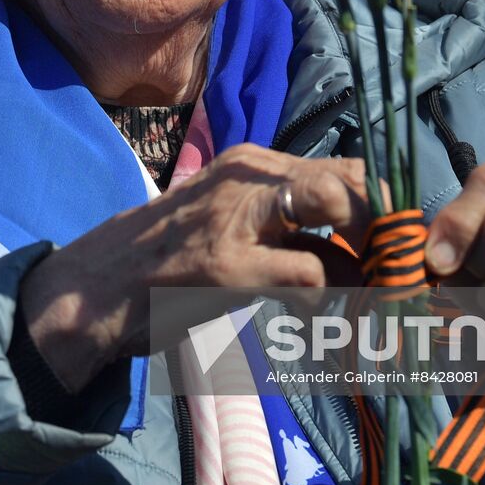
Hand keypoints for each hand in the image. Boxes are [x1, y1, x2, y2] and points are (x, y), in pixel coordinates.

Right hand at [19, 145, 373, 391]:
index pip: (346, 169)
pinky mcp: (228, 266)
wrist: (93, 290)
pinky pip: (309, 275)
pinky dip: (326, 303)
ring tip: (365, 302)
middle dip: (383, 229)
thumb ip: (289, 230)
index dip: (381, 210)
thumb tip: (362, 261)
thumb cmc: (165, 261)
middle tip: (386, 277)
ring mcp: (238, 219)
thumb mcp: (228, 223)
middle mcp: (248, 178)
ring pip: (338, 211)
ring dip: (365, 264)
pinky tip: (312, 320)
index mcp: (251, 164)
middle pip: (352, 182)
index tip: (390, 252)